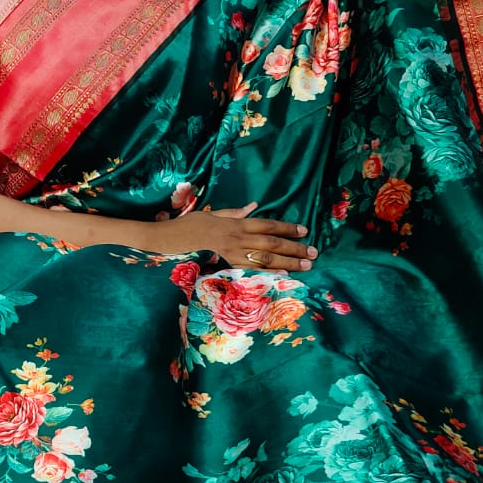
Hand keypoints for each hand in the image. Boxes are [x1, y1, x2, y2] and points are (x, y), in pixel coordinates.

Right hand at [144, 202, 316, 270]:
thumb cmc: (188, 225)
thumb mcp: (213, 213)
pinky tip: (284, 276)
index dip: (287, 227)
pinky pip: (251, 269)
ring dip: (288, 262)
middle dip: (295, 248)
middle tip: (314, 253)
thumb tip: (253, 206)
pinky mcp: (225, 264)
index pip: (268, 224)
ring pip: (266, 257)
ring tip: (306, 266)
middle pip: (272, 243)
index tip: (305, 231)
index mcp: (235, 223)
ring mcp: (231, 252)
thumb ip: (234, 212)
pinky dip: (269, 273)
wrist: (167, 238)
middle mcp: (237, 236)